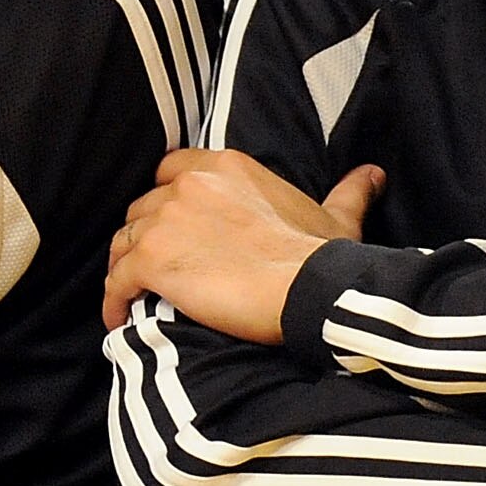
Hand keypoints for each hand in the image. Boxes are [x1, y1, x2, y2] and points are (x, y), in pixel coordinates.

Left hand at [102, 150, 383, 338]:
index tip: (171, 223)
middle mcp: (189, 185)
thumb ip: (348, 191)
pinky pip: (117, 279)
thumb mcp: (336, 217)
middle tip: (154, 267)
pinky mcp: (153, 260)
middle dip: (144, 235)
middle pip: (143, 207)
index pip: (170, 169)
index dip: (166, 196)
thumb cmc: (323, 257)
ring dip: (125, 266)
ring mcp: (167, 220)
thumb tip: (372, 174)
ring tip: (132, 295)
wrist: (310, 290)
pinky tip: (118, 319)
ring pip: (124, 240)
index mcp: (227, 166)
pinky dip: (113, 299)